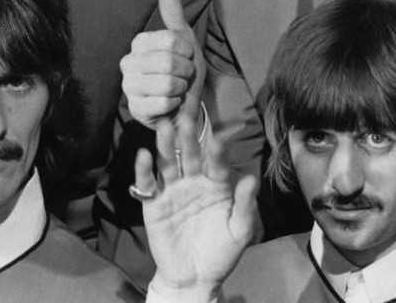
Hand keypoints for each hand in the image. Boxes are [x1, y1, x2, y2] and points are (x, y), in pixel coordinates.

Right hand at [121, 0, 205, 127]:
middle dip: (185, 71)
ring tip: (177, 89)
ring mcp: (129, 88)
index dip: (185, 49)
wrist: (186, 106)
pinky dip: (175, 104)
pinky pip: (163, 103)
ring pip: (166, 84)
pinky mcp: (135, 110)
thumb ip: (174, 15)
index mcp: (138, 43)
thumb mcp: (183, 40)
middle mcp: (128, 63)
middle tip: (184, 75)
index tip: (186, 56)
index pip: (169, 39)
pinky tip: (170, 104)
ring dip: (181, 88)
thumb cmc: (183, 72)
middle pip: (168, 62)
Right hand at [137, 116, 255, 301]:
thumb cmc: (221, 252)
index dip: (217, 151)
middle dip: (188, 138)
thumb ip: (245, 205)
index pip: (216, 163)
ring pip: (168, 163)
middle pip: (189, 155)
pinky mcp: (154, 203)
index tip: (219, 139)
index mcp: (216, 184)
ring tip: (163, 128)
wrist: (195, 278)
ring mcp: (172, 190)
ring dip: (165, 145)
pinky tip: (144, 155)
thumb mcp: (238, 231)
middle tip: (185, 119)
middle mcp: (193, 181)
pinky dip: (144, 170)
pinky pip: (148, 184)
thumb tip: (251, 178)